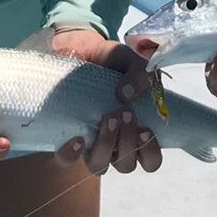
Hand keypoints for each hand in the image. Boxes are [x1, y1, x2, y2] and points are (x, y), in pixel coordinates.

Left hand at [45, 26, 161, 175]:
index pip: (150, 161)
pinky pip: (66, 159)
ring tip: (108, 118)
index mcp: (136, 132)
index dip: (150, 153)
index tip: (146, 129)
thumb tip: (125, 94)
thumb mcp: (131, 61)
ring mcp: (90, 144)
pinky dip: (72, 153)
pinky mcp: (66, 138)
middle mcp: (115, 144)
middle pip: (126, 165)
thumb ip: (140, 73)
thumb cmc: (112, 62)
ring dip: (106, 146)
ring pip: (99, 166)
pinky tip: (78, 138)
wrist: (80, 50)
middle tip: (127, 114)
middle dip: (128, 143)